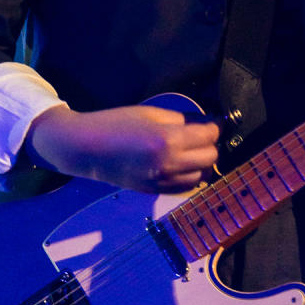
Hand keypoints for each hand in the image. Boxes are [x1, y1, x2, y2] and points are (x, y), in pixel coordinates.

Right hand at [24, 102, 220, 192]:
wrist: (88, 150)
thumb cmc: (117, 123)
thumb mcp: (152, 113)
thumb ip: (182, 119)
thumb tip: (207, 123)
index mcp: (168, 140)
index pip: (209, 135)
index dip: (216, 125)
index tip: (216, 119)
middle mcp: (170, 165)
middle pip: (211, 157)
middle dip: (211, 143)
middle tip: (203, 132)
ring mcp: (163, 182)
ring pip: (203, 175)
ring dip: (203, 161)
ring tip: (194, 148)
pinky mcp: (157, 192)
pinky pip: (188, 187)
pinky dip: (192, 175)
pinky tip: (184, 163)